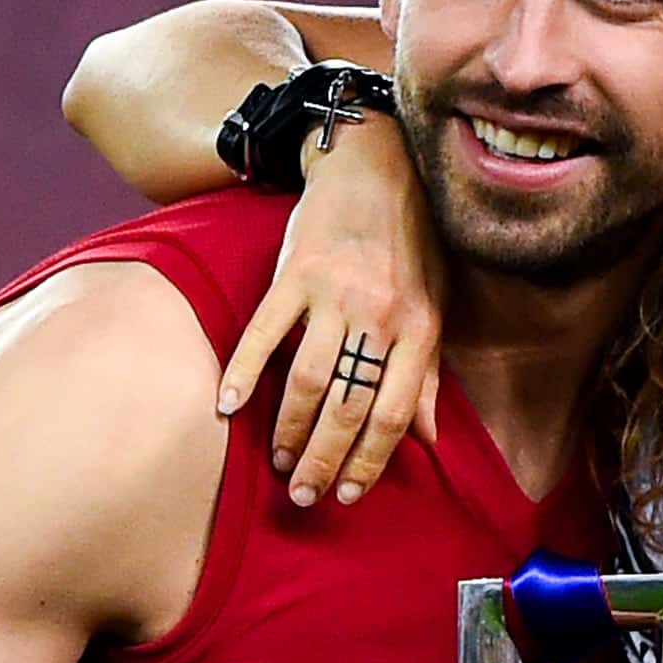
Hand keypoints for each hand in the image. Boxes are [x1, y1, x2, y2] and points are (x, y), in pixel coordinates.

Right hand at [215, 115, 444, 508]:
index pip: (393, 414)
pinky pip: (265, 333)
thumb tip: (429, 438)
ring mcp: (334, 294)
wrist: (376, 167)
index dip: (370, 462)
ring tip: (276, 464)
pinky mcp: (294, 273)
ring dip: (288, 430)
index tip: (347, 494)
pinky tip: (227, 405)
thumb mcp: (435, 306)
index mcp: (418, 329)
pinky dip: (244, 371)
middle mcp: (379, 315)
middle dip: (323, 460)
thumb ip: (429, 374)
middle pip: (349, 406)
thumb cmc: (411, 243)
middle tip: (303, 495)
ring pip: (309, 380)